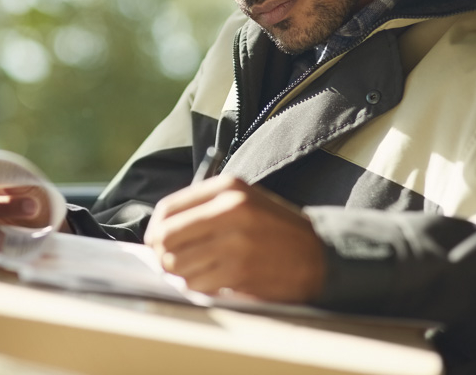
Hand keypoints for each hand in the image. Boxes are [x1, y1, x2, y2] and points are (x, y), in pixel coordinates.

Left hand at [144, 175, 324, 301]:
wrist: (319, 256)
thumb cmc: (276, 230)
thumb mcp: (244, 200)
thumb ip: (205, 207)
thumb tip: (160, 231)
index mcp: (228, 188)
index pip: (168, 209)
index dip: (156, 230)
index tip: (157, 241)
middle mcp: (229, 210)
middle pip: (165, 237)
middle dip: (162, 254)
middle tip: (170, 262)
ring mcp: (234, 242)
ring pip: (176, 264)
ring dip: (180, 274)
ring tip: (197, 272)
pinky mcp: (239, 271)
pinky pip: (196, 283)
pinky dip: (198, 286)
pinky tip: (214, 281)